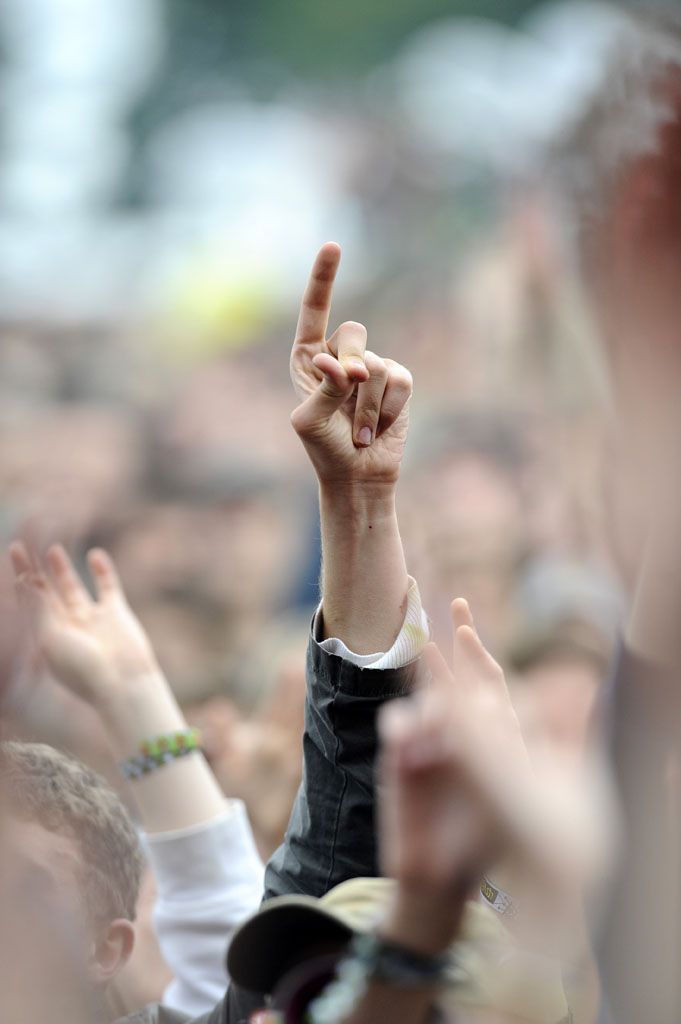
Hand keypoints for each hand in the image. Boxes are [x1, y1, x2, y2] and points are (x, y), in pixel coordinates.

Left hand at [10, 542, 157, 709]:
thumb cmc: (83, 669)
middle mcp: (67, 627)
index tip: (13, 554)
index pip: (28, 602)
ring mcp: (91, 620)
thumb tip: (21, 580)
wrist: (123, 684)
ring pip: (73, 588)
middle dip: (33, 571)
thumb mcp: (51, 638)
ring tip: (52, 549)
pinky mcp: (116, 614)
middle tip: (21, 546)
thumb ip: (38, 608)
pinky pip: (108, 587)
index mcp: (46, 636)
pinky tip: (95, 555)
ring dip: (62, 569)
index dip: (19, 579)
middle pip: (46, 593)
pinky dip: (103, 571)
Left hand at [290, 243, 411, 488]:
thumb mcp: (310, 421)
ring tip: (359, 432)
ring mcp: (371, 368)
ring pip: (378, 365)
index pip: (314, 312)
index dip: (324, 279)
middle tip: (348, 397)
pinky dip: (388, 409)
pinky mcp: (398, 383)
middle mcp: (340, 357)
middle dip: (353, 368)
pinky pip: (400, 380)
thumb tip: (337, 364)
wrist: (358, 475)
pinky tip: (379, 428)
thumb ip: (324, 389)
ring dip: (367, 406)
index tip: (334, 245)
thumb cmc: (325, 448)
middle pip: (355, 333)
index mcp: (308, 358)